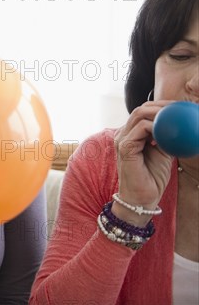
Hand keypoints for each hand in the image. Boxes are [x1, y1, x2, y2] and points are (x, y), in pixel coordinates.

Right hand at [113, 100, 174, 225]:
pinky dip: (155, 128)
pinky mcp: (125, 147)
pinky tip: (166, 135)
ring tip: (174, 118)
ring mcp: (122, 139)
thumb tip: (181, 126)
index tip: (178, 107)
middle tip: (179, 109)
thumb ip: (167, 138)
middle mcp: (124, 133)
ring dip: (159, 114)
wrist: (142, 198)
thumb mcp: (163, 152)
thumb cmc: (152, 177)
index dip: (161, 106)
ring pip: (139, 115)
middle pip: (141, 109)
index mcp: (131, 134)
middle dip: (161, 106)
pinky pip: (140, 129)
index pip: (143, 112)